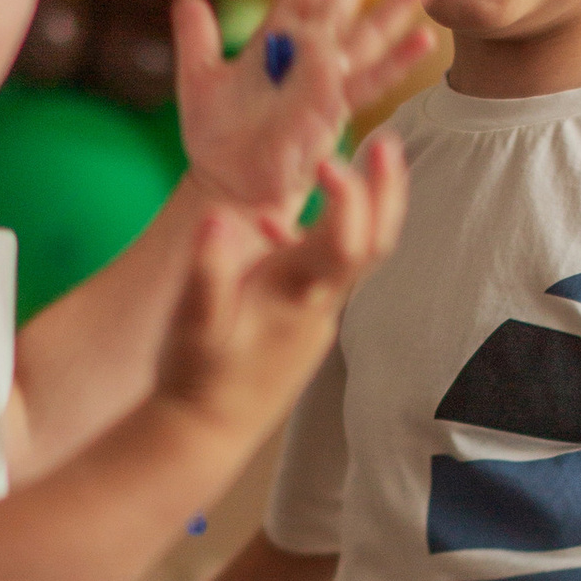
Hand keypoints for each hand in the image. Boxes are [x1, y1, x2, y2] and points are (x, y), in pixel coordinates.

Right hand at [157, 129, 407, 439]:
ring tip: (339, 170)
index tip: (330, 157)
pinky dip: (319, 242)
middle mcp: (317, 307)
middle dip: (385, 191)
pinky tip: (275, 232)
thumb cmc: (193, 377)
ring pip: (355, 258)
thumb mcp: (191, 323)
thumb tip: (218, 217)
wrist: (202, 436)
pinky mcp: (305, 330)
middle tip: (388, 143)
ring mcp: (316, 321)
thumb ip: (207, 269)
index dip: (349, 193)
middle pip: (373, 243)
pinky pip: (327, 277)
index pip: (344, 238)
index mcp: (294, 296)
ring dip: (358, 212)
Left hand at [172, 0, 441, 221]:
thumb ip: (197, 38)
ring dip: (399, 1)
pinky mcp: (331, 109)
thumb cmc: (217, 140)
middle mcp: (307, 57)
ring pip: (367, 32)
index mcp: (276, 43)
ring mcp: (324, 82)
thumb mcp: (197, 80)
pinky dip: (397, 60)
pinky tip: (426, 38)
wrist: (227, 185)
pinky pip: (369, 81)